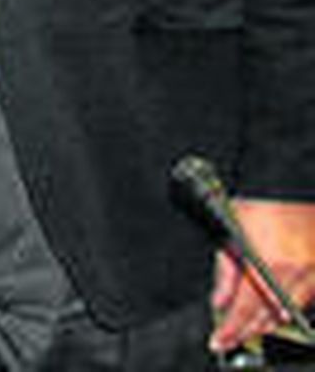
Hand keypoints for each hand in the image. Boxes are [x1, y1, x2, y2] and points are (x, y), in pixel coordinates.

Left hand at [210, 198, 314, 352]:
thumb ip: (225, 269)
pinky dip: (289, 310)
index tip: (220, 341)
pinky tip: (276, 314)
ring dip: (267, 324)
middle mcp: (292, 271)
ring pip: (288, 311)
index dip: (232, 329)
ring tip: (249, 330)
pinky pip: (306, 299)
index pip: (245, 307)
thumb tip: (220, 301)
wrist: (292, 184)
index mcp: (265, 260)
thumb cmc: (260, 200)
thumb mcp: (231, 229)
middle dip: (247, 330)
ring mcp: (311, 272)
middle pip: (267, 314)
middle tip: (231, 340)